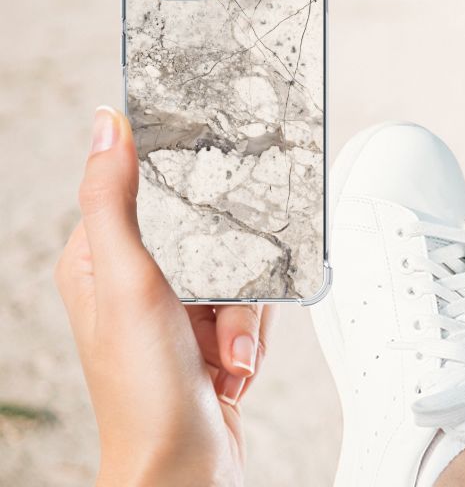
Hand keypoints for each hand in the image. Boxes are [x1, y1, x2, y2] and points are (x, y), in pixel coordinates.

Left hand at [55, 106, 274, 486]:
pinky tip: (233, 364)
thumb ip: (113, 201)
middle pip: (207, 232)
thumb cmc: (144, 392)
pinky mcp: (208, 333)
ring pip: (237, 269)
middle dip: (228, 276)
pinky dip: (252, 335)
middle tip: (217, 311)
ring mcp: (175, 309)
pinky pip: (251, 305)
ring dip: (243, 315)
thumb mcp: (127, 282)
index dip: (183, 194)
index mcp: (98, 260)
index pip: (145, 191)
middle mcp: (136, 281)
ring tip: (226, 352)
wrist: (184, 468)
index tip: (210, 196)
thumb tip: (106, 126)